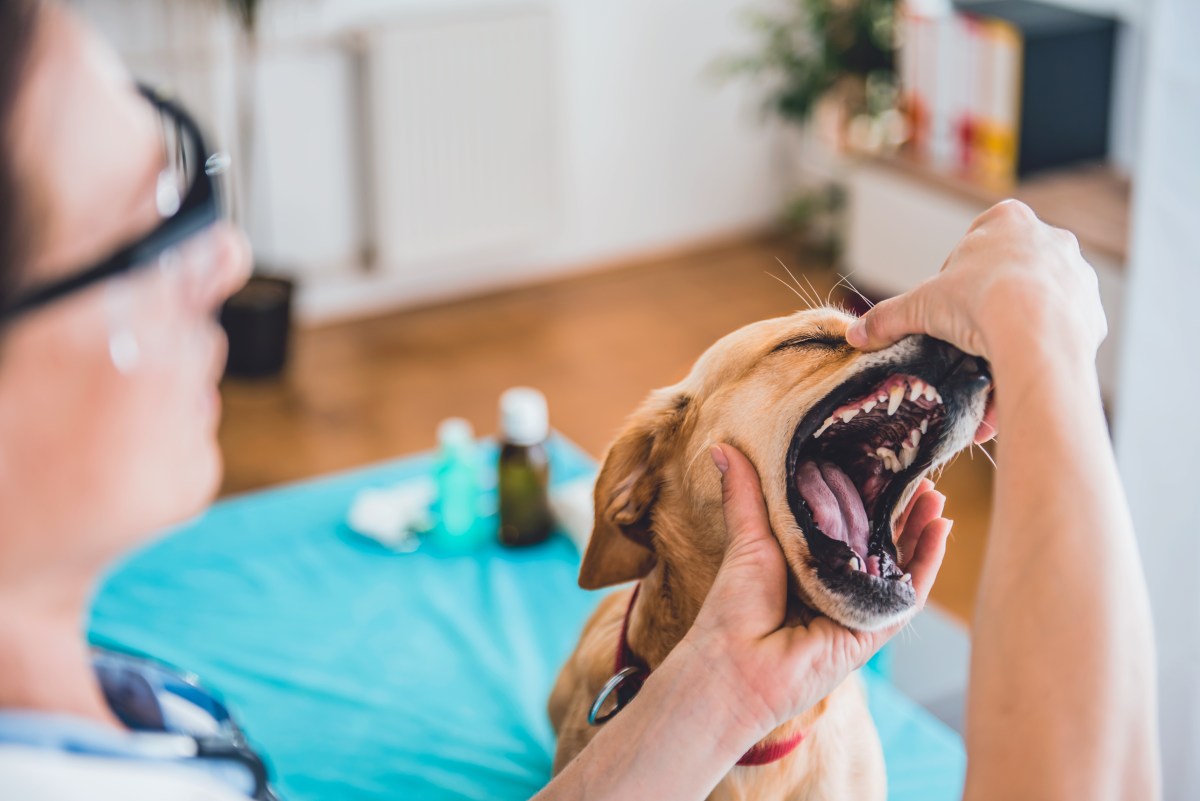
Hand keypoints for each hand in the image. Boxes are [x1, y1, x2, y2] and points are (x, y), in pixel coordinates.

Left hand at [678, 443, 951, 739]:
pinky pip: (909, 593)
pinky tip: (940, 529)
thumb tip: (721, 447)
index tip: (882, 464)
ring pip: (901, 564)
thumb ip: (745, 494)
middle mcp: (835, 587)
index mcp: (807, 565)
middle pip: (880, 543)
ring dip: (922, 530)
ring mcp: (857, 609)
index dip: (867, 497)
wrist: (738, 664)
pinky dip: (928, 562)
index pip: (846, 525)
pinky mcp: (874, 630)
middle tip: (920, 474)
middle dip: (902, 511)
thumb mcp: (747, 538)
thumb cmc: (734, 606)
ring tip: (936, 495)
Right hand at [845, 200, 1107, 369]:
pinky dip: (1041, 350)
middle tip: (968, 335)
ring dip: (1018, 328)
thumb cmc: (978, 303)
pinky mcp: (1093, 312)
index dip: (955, 277)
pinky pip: (1060, 333)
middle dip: (990, 302)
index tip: (948, 306)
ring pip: (1039, 303)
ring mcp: (1077, 274)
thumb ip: (887, 318)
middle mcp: (1050, 238)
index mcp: (1007, 220)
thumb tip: (854, 334)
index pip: (975, 243)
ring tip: (993, 361)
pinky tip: (1020, 370)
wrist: (1037, 333)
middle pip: (1009, 272)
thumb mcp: (921, 306)